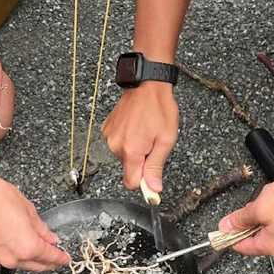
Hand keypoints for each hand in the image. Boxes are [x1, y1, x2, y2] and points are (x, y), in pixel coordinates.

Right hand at [0, 174, 69, 270]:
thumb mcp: (28, 210)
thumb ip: (41, 228)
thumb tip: (50, 237)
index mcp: (28, 247)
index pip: (50, 257)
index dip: (60, 258)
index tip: (66, 258)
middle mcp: (14, 258)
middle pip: (38, 266)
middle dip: (50, 262)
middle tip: (57, 257)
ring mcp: (1, 258)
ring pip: (24, 265)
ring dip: (35, 261)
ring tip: (43, 252)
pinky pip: (12, 261)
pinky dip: (21, 257)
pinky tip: (25, 249)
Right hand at [103, 82, 177, 198]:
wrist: (147, 85)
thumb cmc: (159, 109)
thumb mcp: (166, 140)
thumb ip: (156, 166)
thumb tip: (153, 188)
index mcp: (132, 150)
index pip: (131, 183)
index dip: (143, 182)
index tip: (152, 176)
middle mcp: (116, 145)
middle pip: (129, 168)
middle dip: (141, 161)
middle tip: (153, 143)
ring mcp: (110, 136)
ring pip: (124, 155)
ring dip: (135, 149)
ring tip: (145, 131)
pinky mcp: (107, 128)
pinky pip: (118, 143)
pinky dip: (127, 139)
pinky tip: (136, 126)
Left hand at [216, 173, 273, 257]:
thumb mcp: (259, 207)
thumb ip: (240, 219)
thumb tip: (226, 226)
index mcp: (271, 247)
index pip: (241, 247)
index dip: (230, 234)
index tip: (224, 224)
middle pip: (253, 237)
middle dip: (250, 218)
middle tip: (256, 204)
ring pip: (264, 226)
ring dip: (262, 212)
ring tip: (271, 200)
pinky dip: (273, 210)